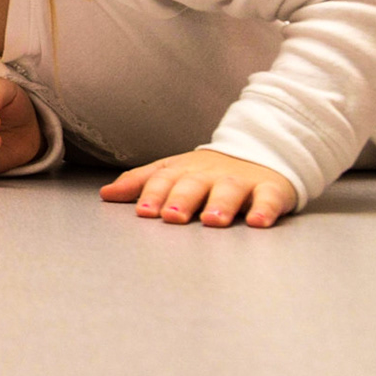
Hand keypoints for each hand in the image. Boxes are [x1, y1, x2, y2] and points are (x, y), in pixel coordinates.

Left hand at [100, 150, 295, 227]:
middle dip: (181, 199)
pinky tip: (257, 222)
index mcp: (183, 170)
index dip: (153, 194)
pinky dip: (264, 210)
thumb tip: (106, 194)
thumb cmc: (208, 172)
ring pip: (229, 190)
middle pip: (193, 184)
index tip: (143, 211)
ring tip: (211, 221)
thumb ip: (140, 183)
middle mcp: (209, 174)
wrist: (260, 152)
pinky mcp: (270, 189)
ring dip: (219, 205)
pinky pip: (269, 198)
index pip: (164, 179)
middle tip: (172, 216)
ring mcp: (240, 181)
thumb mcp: (172, 172)